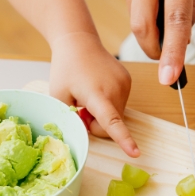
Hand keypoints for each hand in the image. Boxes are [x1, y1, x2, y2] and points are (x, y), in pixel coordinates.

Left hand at [50, 32, 138, 156]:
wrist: (79, 42)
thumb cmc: (65, 69)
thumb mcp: (58, 96)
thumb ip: (70, 117)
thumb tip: (86, 130)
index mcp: (97, 94)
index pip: (112, 121)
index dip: (123, 139)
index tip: (136, 153)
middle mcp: (115, 90)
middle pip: (111, 125)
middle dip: (95, 124)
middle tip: (80, 109)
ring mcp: (125, 85)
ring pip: (116, 116)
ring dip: (102, 113)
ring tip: (88, 96)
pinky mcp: (128, 82)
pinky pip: (119, 105)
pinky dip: (108, 104)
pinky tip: (97, 89)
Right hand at [111, 0, 194, 84]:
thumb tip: (179, 37)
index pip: (176, 17)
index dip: (172, 51)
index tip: (168, 78)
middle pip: (143, 25)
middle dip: (154, 49)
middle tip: (166, 58)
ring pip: (135, 17)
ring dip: (152, 22)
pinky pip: (130, 3)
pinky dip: (143, 5)